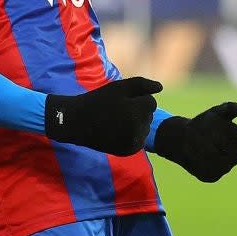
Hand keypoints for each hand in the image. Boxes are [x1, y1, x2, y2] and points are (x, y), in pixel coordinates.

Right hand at [44, 77, 161, 155]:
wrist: (76, 123)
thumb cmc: (97, 101)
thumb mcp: (118, 87)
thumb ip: (141, 85)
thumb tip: (160, 87)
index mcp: (136, 112)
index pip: (151, 102)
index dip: (136, 98)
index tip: (119, 100)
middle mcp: (137, 130)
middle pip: (149, 115)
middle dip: (137, 110)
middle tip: (115, 110)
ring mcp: (133, 143)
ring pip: (145, 127)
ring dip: (135, 122)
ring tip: (115, 120)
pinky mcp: (128, 151)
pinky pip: (139, 139)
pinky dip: (132, 134)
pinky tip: (116, 131)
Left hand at [154, 102, 236, 182]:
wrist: (186, 138)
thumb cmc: (205, 124)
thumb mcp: (214, 113)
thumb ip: (227, 109)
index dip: (222, 132)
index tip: (209, 125)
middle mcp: (234, 158)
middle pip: (228, 153)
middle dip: (211, 142)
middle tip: (197, 134)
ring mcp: (223, 169)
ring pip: (216, 162)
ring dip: (202, 151)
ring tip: (192, 141)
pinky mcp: (210, 176)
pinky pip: (205, 170)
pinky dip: (196, 161)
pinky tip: (189, 153)